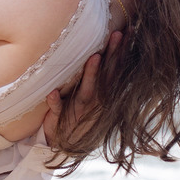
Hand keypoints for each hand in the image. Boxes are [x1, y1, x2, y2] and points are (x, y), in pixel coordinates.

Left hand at [41, 31, 122, 146]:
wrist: (65, 147)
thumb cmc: (78, 116)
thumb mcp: (90, 98)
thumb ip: (95, 78)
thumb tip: (100, 50)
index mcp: (102, 94)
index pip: (114, 69)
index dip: (121, 52)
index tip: (127, 32)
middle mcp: (94, 100)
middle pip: (105, 75)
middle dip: (112, 55)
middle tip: (117, 34)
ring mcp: (78, 109)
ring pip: (86, 90)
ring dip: (90, 75)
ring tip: (93, 58)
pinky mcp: (61, 119)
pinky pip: (58, 109)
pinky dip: (55, 102)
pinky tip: (52, 93)